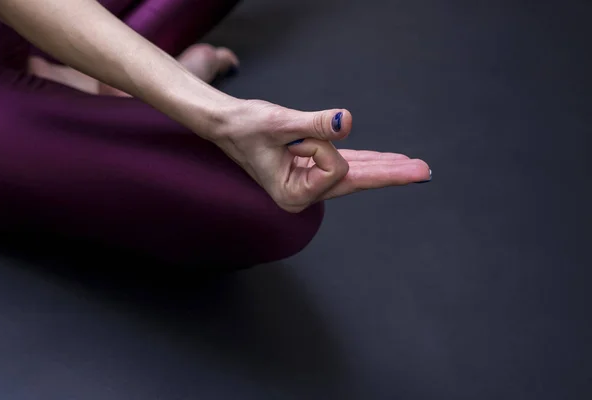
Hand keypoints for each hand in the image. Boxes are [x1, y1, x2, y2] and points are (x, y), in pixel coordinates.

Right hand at [212, 100, 430, 212]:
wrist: (226, 124)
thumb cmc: (244, 127)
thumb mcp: (279, 123)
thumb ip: (315, 124)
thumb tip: (346, 121)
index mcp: (293, 194)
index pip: (335, 170)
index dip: (321, 145)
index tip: (295, 139)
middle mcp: (304, 194)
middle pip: (357, 181)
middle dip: (391, 174)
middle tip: (424, 171)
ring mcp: (309, 183)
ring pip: (355, 173)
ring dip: (384, 167)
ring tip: (414, 166)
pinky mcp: (312, 169)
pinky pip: (346, 164)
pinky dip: (366, 158)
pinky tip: (386, 160)